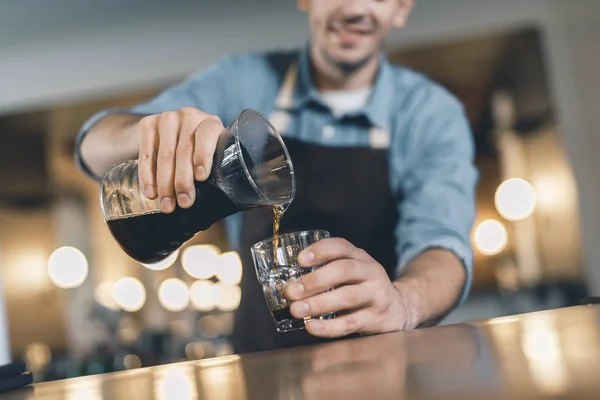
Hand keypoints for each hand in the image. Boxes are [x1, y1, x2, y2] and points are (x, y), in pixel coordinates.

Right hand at [137, 107, 224, 212]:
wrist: (173, 131)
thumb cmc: (200, 151)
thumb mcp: (214, 153)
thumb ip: (218, 168)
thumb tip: (223, 201)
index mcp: (211, 123)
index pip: (207, 136)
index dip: (203, 156)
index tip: (201, 178)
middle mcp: (190, 116)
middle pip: (184, 150)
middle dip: (183, 180)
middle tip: (184, 203)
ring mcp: (167, 118)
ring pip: (165, 154)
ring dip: (164, 183)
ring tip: (167, 204)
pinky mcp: (148, 123)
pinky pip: (146, 153)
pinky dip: (147, 175)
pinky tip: (150, 191)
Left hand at [285, 238, 414, 337]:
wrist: (400, 308)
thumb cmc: (364, 288)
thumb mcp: (353, 272)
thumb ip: (328, 271)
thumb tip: (288, 282)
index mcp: (360, 258)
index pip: (341, 246)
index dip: (320, 250)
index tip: (300, 260)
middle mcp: (371, 272)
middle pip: (343, 270)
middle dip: (314, 280)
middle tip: (291, 291)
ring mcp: (376, 295)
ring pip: (347, 297)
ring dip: (318, 303)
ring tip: (296, 309)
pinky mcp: (376, 318)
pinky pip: (350, 323)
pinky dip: (329, 327)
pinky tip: (312, 327)